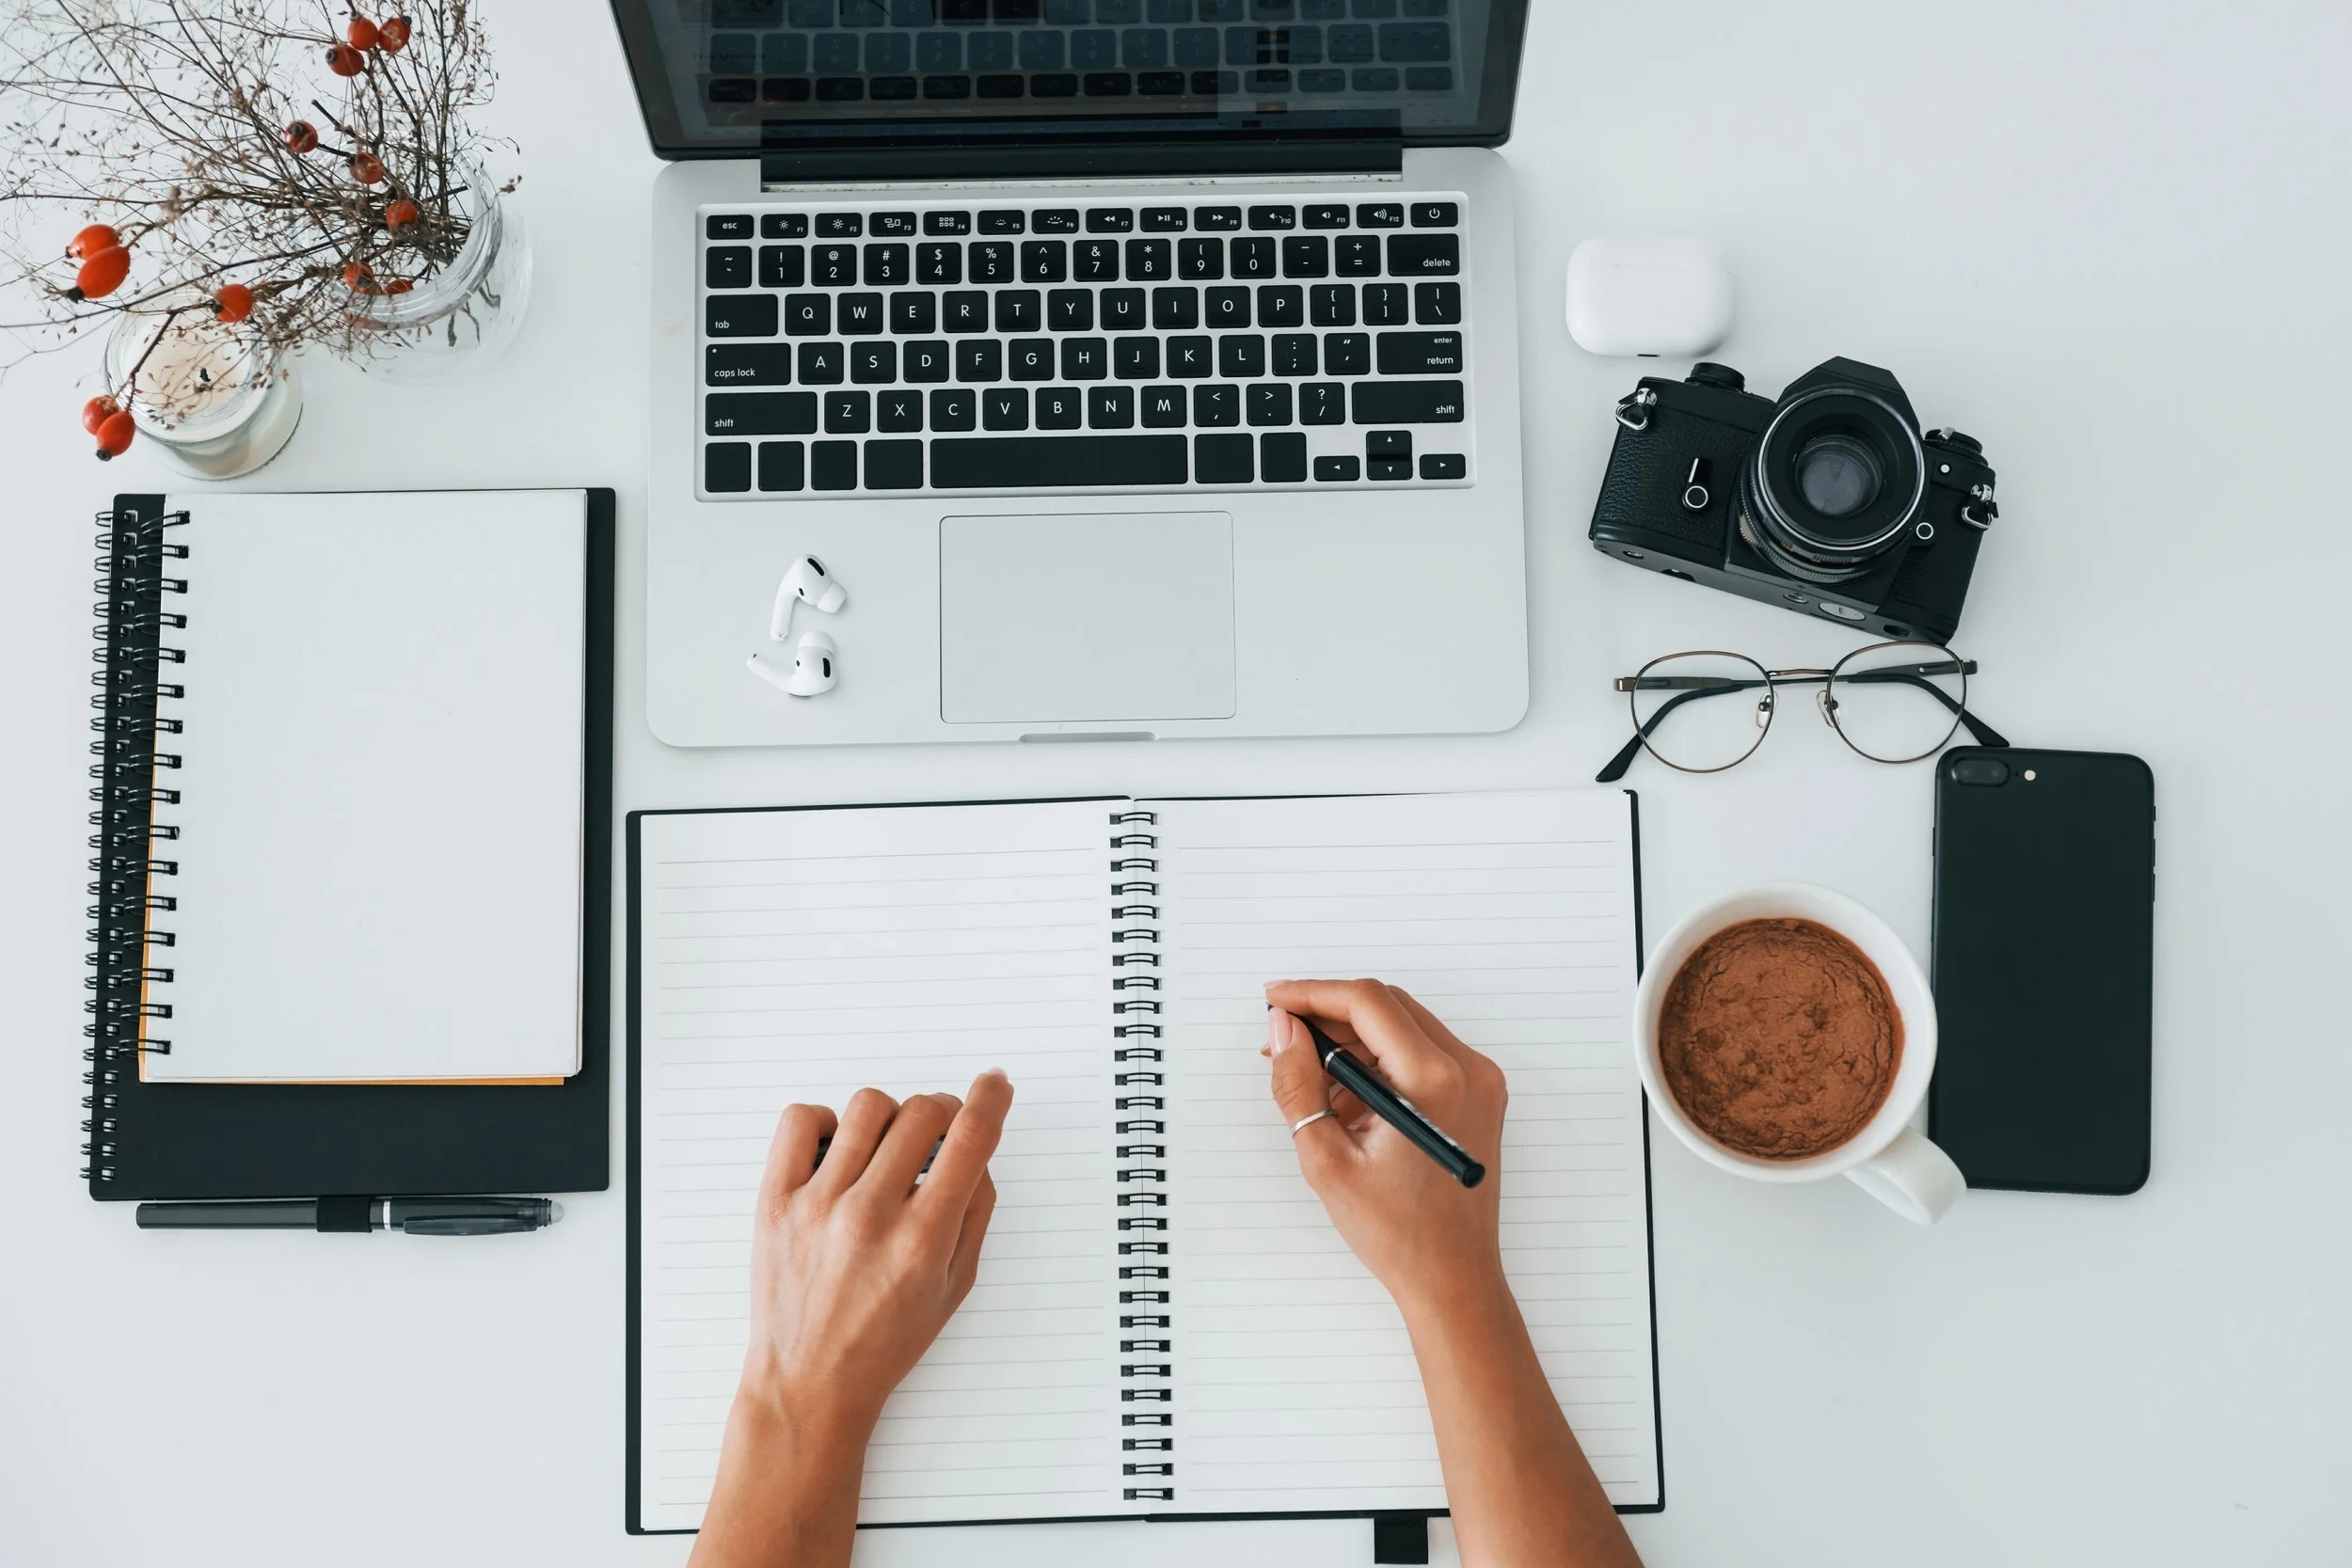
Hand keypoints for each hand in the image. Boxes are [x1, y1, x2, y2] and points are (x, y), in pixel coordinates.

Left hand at [740, 1071, 1013, 1429]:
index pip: (970, 1138)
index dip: (991, 1098)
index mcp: (922, 1240)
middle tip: (941, 1134)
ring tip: (886, 1151)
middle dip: (944, 1113)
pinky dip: (824, 1122)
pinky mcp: (775, 1201)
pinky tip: (838, 1152)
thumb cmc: (883, 1343)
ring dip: (891, 1119)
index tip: (995, 1084)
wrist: (809, 1383)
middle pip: (923, 1112)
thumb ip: (974, 1213)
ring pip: (868, 1107)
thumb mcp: (955, 1287)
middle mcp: (870, 1216)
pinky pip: (801, 1120)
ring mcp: (818, 1205)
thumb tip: (977, 1150)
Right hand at [1264, 980, 1508, 1320]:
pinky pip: (1421, 1053)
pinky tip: (1346, 1096)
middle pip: (1387, 1006)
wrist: (1453, 1279)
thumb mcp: (1327, 1160)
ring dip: (1353, 1038)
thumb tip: (1284, 1031)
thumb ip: (1298, 1085)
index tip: (1275, 1001)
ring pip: (1404, 1026)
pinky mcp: (1478, 1095)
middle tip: (1283, 1038)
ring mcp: (1480, 1081)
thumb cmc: (1398, 1234)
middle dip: (1329, 1014)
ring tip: (1310, 1079)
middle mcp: (1468, 1070)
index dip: (1313, 994)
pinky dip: (1380, 1060)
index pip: (1367, 1003)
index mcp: (1435, 1082)